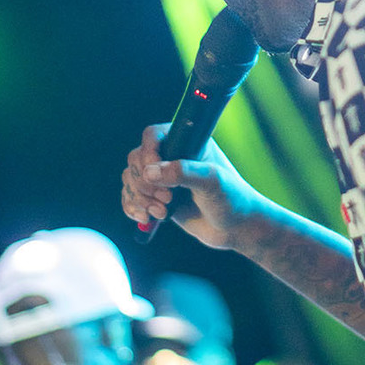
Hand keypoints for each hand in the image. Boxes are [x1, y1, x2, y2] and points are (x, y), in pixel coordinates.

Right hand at [121, 124, 268, 249]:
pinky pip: (130, 197)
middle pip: (136, 160)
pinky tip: (148, 219)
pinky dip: (133, 208)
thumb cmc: (231, 198)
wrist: (235, 228)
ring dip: (140, 198)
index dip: (148, 154)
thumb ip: (183, 173)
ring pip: (130, 179)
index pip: (153, 136)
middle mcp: (171, 157)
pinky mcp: (157, 198)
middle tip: (168, 199)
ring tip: (162, 212)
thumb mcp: (212, 181)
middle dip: (144, 183)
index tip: (154, 174)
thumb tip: (150, 172)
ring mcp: (163, 178)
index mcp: (186, 142)